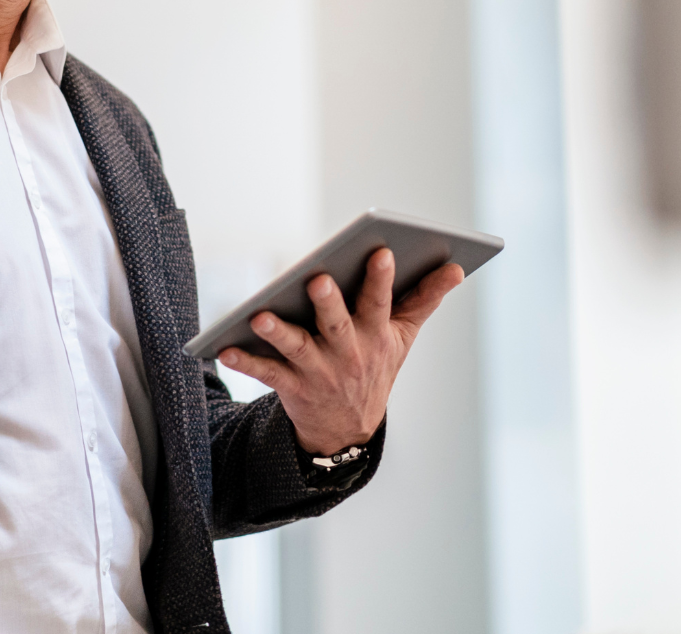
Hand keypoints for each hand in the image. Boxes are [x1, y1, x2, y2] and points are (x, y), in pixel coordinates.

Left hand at [219, 248, 464, 455]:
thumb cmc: (376, 365)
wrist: (349, 428)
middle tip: (318, 278)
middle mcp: (348, 354)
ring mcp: (319, 372)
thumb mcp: (404, 336)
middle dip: (329, 302)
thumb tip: (457, 267)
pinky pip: (266, 373)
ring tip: (260, 315)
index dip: (381, 279)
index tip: (381, 251)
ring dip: (279, 333)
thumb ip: (426, 299)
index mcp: (376, 335)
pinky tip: (224, 349)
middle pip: (337, 324)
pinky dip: (245, 362)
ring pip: (298, 349)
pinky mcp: (292, 387)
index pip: (381, 303)